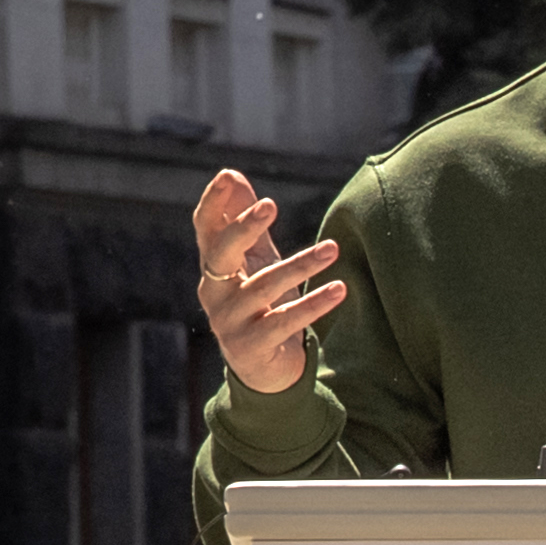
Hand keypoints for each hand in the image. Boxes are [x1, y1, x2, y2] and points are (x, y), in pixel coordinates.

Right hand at [193, 170, 347, 393]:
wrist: (261, 371)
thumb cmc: (258, 306)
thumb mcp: (252, 262)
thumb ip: (244, 222)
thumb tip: (232, 173)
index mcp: (212, 268)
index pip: (206, 229)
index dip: (214, 202)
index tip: (228, 176)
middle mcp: (214, 292)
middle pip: (222, 254)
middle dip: (244, 228)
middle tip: (270, 204)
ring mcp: (230, 321)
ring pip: (264, 287)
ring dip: (301, 265)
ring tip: (332, 249)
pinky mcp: (252, 347)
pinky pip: (286, 322)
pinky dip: (314, 304)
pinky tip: (339, 288)